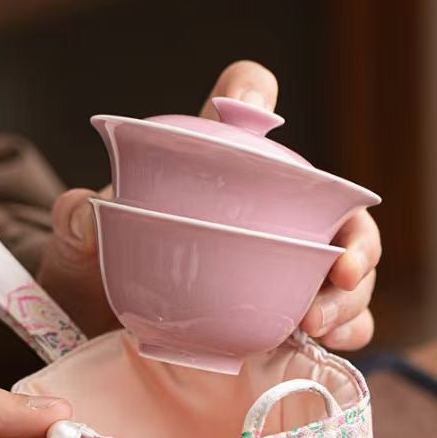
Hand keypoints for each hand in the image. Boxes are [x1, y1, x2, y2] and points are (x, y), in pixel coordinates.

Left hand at [39, 60, 379, 350]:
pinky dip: (345, 333)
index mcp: (216, 173)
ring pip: (347, 273)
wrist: (91, 334)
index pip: (237, 108)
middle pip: (336, 211)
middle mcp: (264, 217)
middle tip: (343, 271)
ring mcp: (282, 273)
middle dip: (357, 239)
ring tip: (321, 323)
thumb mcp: (80, 248)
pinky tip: (332, 344)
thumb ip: (79, 223)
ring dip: (352, 298)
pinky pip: (333, 326)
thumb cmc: (95, 275)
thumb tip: (87, 210)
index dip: (248, 92)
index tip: (248, 107)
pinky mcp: (284, 323)